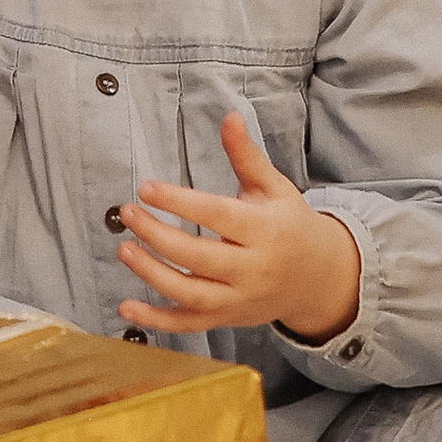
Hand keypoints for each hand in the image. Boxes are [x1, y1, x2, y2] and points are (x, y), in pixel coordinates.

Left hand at [116, 111, 361, 345]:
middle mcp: (252, 270)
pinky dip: (158, 321)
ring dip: (153, 275)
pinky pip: (189, 325)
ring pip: (191, 294)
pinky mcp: (227, 319)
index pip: (218, 216)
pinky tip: (126, 308)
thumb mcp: (274, 187)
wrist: (317, 278)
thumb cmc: (289, 224)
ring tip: (124, 249)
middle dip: (159, 236)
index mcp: (264, 232)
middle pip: (199, 257)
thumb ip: (246, 156)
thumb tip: (229, 116)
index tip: (147, 187)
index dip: (181, 203)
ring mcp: (239, 300)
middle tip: (128, 213)